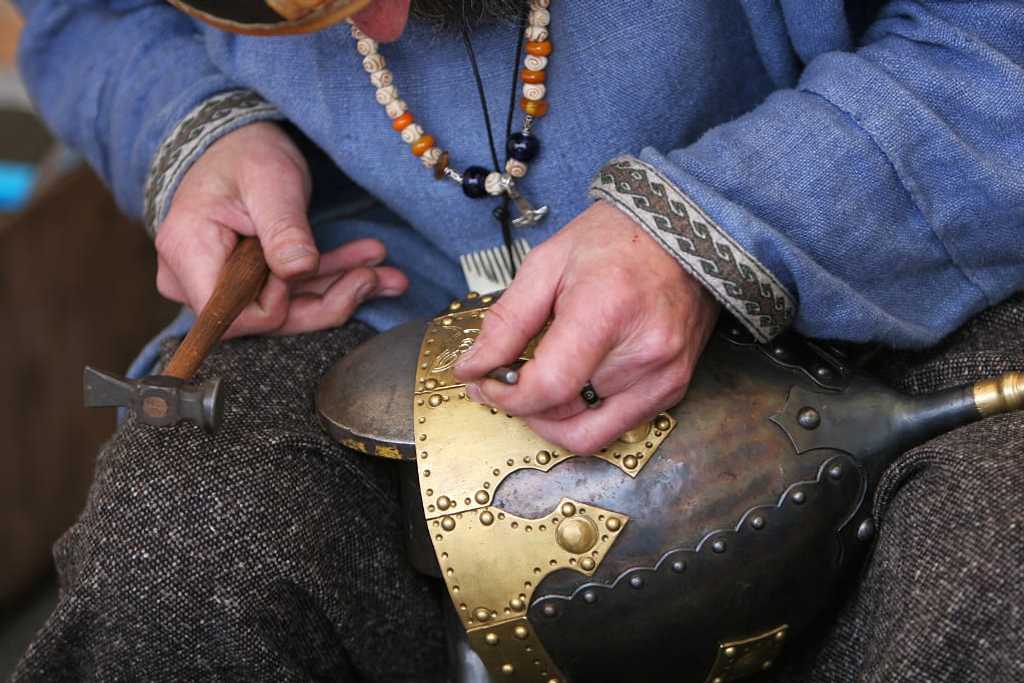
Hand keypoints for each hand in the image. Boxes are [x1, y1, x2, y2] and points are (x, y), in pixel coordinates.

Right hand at [154, 122, 407, 337]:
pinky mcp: (243, 285)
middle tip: (378, 277)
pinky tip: (370, 269)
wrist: (240, 144)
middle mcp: (193, 279)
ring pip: (286, 311)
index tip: (308, 267)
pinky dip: (332, 282)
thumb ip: (283, 228)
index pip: (229, 316)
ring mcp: (218, 285)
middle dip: (328, 301)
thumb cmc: (247, 154)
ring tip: (389, 275)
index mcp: (189, 252)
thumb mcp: (270, 182)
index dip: (276, 306)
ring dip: (340, 291)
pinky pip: (291, 297)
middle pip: (264, 320)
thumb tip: (298, 271)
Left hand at [453, 201, 719, 453]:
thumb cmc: (614, 241)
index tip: (485, 382)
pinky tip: (573, 384)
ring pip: (588, 432)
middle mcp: (643, 352)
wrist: (680, 233)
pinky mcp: (674, 388)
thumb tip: (473, 368)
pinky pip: (617, 427)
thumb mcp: (546, 265)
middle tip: (505, 380)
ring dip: (552, 417)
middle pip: (563, 413)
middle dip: (523, 405)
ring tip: (539, 383)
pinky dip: (584, 416)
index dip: (507, 397)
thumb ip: (506, 321)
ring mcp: (663, 376)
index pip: (549, 387)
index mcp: (606, 312)